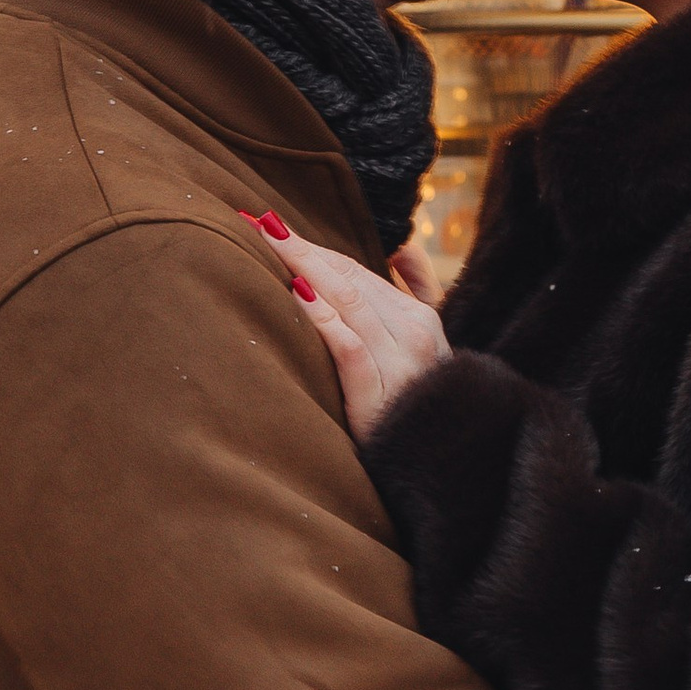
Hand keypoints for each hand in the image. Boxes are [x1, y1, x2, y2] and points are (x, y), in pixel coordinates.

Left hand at [247, 215, 449, 437]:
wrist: (431, 466)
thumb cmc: (415, 405)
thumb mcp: (428, 345)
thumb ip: (418, 291)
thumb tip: (401, 248)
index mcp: (421, 317)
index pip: (358, 270)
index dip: (314, 246)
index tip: (273, 226)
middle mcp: (414, 333)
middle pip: (349, 278)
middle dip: (301, 248)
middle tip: (258, 223)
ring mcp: (401, 362)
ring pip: (349, 301)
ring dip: (305, 267)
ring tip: (267, 243)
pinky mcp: (381, 393)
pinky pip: (348, 345)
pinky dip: (323, 316)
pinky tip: (296, 293)